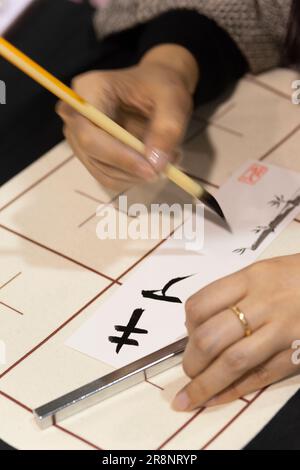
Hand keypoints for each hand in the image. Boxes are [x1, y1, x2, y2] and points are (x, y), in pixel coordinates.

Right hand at [57, 44, 198, 190]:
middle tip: (164, 170)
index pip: (90, 135)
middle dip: (131, 169)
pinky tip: (154, 163)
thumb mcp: (174, 100)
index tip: (152, 168)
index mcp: (88, 90)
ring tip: (167, 160)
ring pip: (103, 172)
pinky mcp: (90, 155)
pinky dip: (134, 177)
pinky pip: (110, 178)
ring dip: (137, 175)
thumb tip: (155, 164)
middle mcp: (75, 116)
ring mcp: (79, 138)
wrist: (156, 89)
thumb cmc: (161, 88)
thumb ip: (167, 129)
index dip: (118, 156)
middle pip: (93, 156)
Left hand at [173, 254, 299, 410]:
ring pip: (234, 362)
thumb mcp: (261, 272)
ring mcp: (283, 330)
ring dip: (206, 385)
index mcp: (250, 279)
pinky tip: (218, 398)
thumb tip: (198, 327)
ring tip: (192, 396)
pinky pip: (261, 376)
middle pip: (212, 337)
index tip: (187, 340)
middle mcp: (264, 304)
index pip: (201, 306)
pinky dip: (235, 391)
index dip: (187, 330)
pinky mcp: (298, 352)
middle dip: (192, 362)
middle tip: (189, 371)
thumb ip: (231, 295)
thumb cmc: (297, 277)